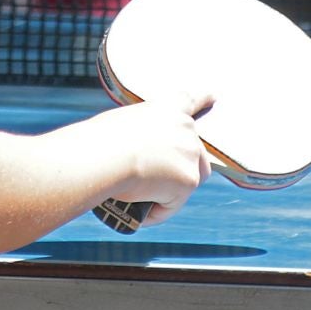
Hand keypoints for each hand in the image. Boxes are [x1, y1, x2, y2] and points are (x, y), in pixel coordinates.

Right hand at [97, 90, 212, 225]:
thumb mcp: (117, 128)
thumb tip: (130, 158)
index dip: (202, 99)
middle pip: (195, 154)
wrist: (105, 154)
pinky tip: (139, 213)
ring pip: (185, 183)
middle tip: (153, 181)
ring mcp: (191, 152)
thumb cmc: (98, 142)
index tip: (213, 96)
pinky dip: (157, 212)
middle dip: (179, 170)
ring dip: (167, 193)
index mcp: (165, 108)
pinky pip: (172, 204)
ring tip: (139, 197)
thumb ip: (135, 137)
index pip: (189, 100)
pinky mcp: (189, 179)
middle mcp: (185, 126)